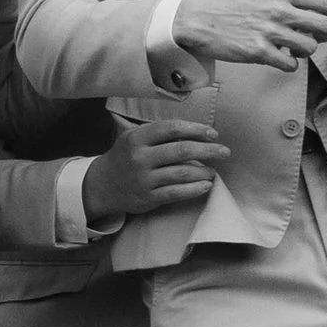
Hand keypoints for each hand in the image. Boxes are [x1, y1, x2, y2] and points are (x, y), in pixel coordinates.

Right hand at [84, 114, 226, 220]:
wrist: (101, 185)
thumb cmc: (125, 157)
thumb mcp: (134, 137)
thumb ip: (159, 133)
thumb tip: (194, 131)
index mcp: (138, 138)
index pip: (172, 129)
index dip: (196, 129)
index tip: (213, 133)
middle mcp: (140, 157)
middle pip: (182, 150)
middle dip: (208, 150)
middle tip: (225, 151)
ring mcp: (144, 179)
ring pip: (181, 173)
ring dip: (204, 171)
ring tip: (214, 171)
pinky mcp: (148, 198)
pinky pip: (176, 193)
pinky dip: (194, 189)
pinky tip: (206, 185)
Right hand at [167, 0, 326, 67]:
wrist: (200, 17)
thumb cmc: (235, 4)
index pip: (325, 1)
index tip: (318, 18)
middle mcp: (279, 10)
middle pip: (324, 26)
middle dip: (322, 35)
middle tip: (310, 36)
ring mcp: (269, 31)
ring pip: (310, 47)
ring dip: (304, 51)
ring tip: (292, 48)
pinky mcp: (258, 52)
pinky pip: (291, 64)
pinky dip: (289, 64)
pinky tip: (279, 57)